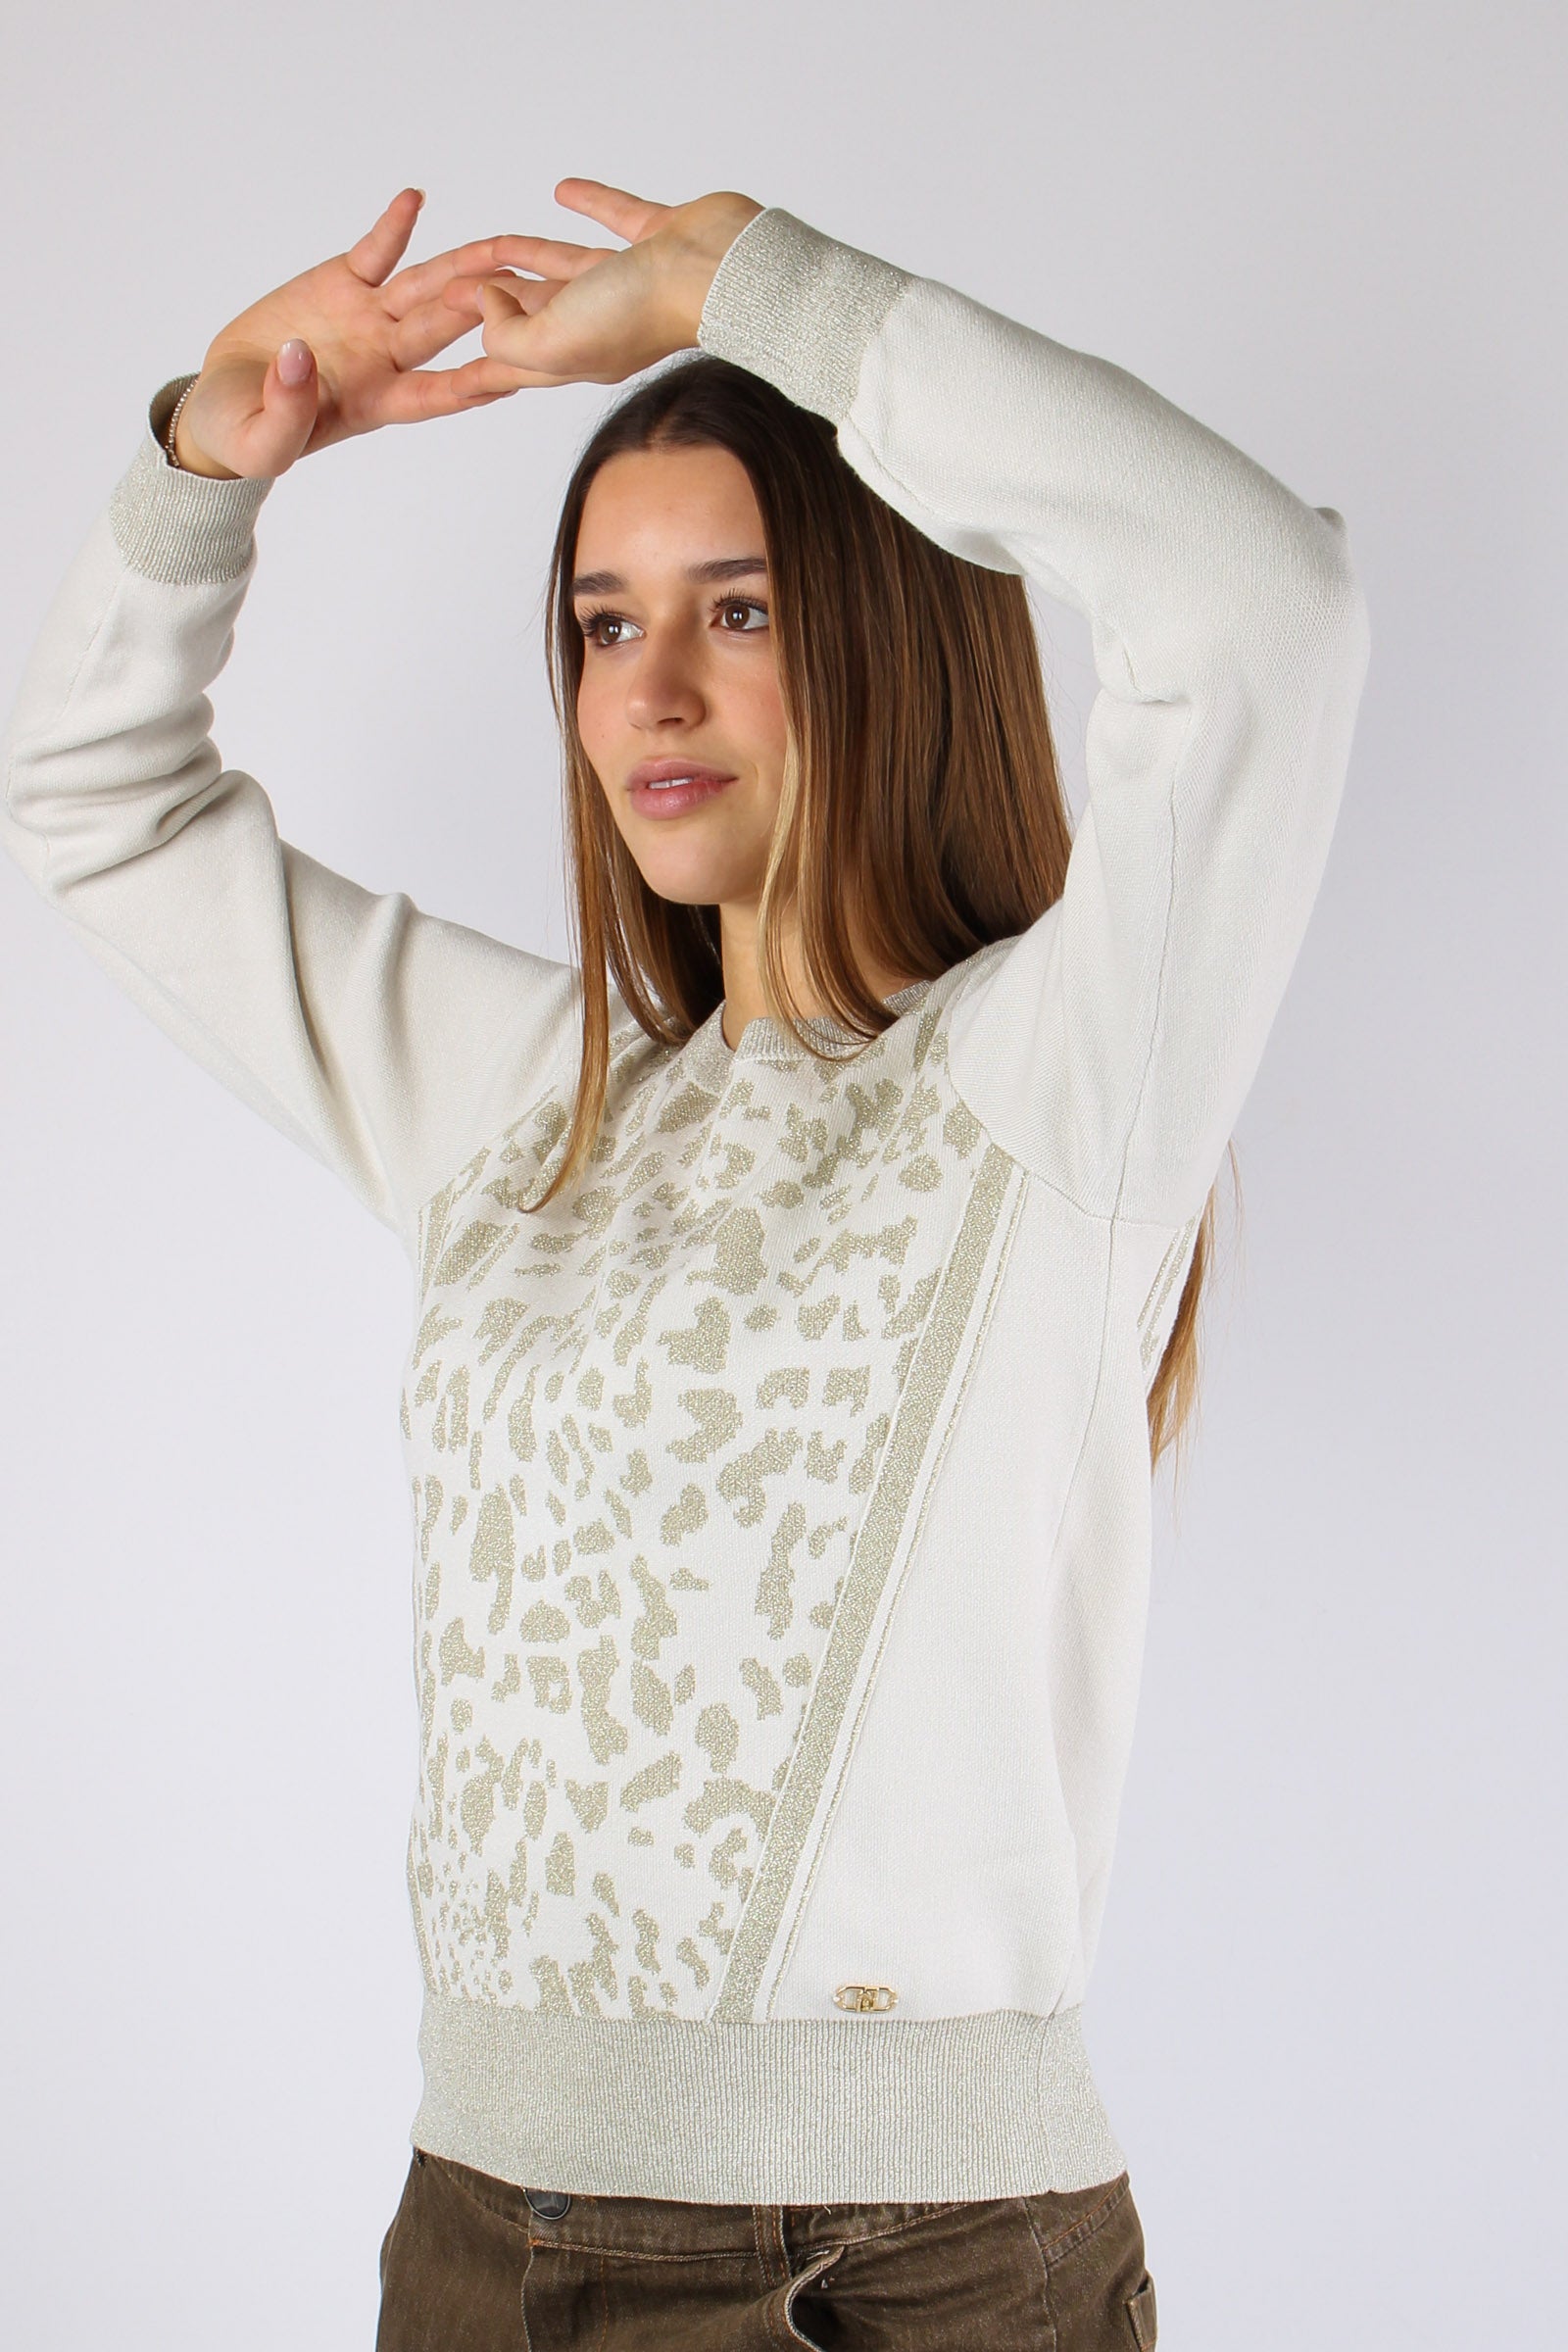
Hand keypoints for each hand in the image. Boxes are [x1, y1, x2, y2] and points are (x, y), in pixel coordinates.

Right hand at [171, 189, 537, 479]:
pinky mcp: (342, 282)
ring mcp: (368, 316)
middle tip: (521, 297)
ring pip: (422, 287)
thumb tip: (301, 359)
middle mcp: (384, 357)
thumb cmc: (245, 433)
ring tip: (498, 247)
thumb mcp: (259, 444)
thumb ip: (285, 414)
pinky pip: (375, 251)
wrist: (222, 401)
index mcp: (377, 402)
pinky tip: (414, 198)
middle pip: (441, 332)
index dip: (472, 386)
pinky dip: (394, 226)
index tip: (511, 376)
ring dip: (459, 267)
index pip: (434, 394)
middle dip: (480, 314)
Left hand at [446, 181, 763, 389]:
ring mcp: (633, 280)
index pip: (518, 364)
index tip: (454, 381)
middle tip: (450, 293)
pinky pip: (613, 216)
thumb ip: (508, 332)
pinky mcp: (657, 238)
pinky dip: (589, 205)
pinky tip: (564, 191)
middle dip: (493, 306)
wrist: (718, 272)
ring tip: (491, 248)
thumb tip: (487, 302)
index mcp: (579, 355)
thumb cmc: (643, 313)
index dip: (483, 372)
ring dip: (527, 257)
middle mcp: (606, 322)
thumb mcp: (553, 342)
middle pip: (534, 313)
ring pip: (564, 267)